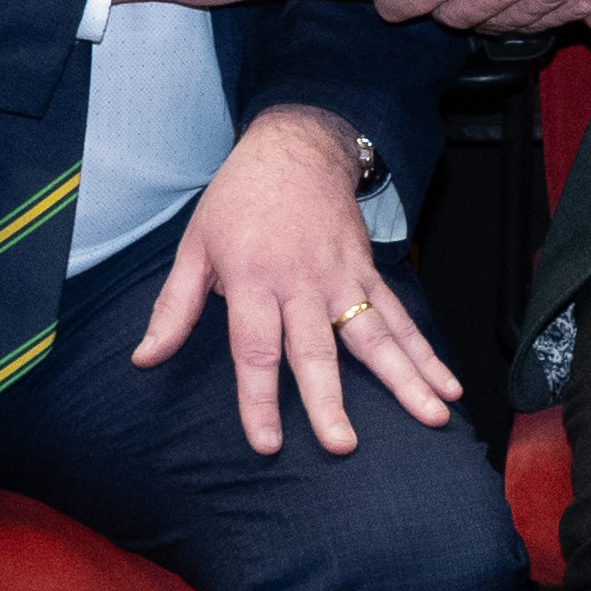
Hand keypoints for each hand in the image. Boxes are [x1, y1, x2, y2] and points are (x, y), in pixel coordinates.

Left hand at [135, 101, 461, 454]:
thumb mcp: (194, 246)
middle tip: (342, 444)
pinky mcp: (368, 273)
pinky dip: (426, 352)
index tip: (267, 443)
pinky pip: (400, 318)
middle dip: (330, 401)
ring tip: (429, 417)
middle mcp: (301, 283)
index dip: (259, 399)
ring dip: (404, 379)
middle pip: (317, 350)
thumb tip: (145, 359)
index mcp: (252, 279)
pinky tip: (446, 386)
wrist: (295, 146)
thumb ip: (174, 308)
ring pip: (375, 336)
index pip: (255, 349)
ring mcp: (342, 278)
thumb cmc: (238, 199)